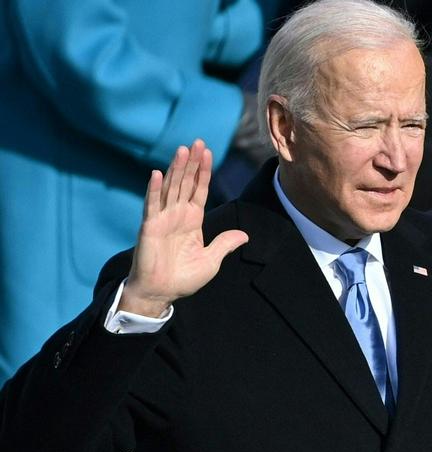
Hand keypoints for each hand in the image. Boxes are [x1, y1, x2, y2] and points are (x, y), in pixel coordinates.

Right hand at [119, 139, 248, 316]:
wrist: (162, 293)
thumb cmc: (184, 278)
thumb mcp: (211, 261)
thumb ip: (224, 244)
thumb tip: (244, 235)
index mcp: (192, 220)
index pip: (199, 190)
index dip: (203, 171)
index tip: (208, 152)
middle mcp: (177, 215)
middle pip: (186, 183)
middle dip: (192, 163)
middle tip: (197, 141)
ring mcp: (163, 219)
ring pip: (171, 188)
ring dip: (176, 169)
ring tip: (182, 150)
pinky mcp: (150, 227)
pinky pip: (152, 205)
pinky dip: (154, 189)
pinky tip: (158, 173)